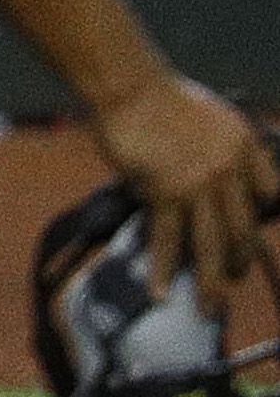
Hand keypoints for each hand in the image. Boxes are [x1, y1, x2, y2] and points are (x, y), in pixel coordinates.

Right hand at [85, 73, 274, 315]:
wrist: (131, 88)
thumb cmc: (160, 97)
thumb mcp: (210, 116)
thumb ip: (219, 149)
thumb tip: (211, 182)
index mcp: (245, 147)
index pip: (272, 193)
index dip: (268, 218)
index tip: (258, 236)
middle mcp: (229, 171)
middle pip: (244, 230)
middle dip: (239, 262)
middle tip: (231, 282)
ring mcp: (199, 185)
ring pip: (212, 244)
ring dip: (212, 282)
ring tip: (209, 309)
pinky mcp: (165, 192)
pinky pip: (168, 238)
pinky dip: (164, 268)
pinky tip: (161, 291)